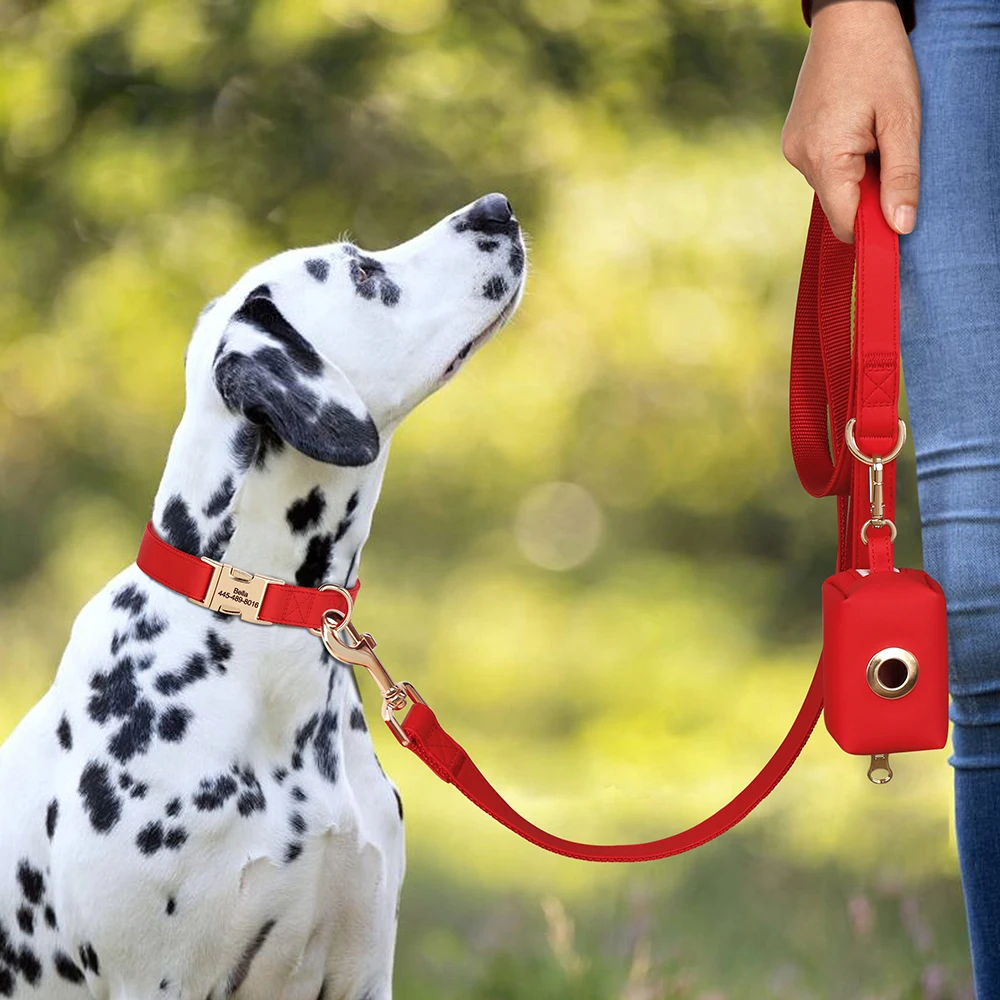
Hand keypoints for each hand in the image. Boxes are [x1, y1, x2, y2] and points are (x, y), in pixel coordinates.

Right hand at [781, 0, 920, 242]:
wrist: (848, 16)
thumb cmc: (880, 62)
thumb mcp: (903, 120)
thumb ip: (901, 178)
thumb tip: (900, 228)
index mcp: (825, 158)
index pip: (845, 224)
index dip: (872, 228)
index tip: (896, 218)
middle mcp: (800, 159)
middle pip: (838, 206)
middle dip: (866, 194)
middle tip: (888, 151)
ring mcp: (792, 150)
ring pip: (831, 187)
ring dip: (855, 174)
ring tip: (870, 131)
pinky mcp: (792, 141)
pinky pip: (821, 168)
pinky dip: (842, 161)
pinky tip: (853, 127)